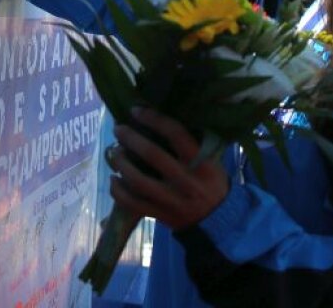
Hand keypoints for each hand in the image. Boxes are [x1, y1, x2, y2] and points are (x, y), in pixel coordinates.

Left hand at [107, 107, 228, 230]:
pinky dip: (118, 191)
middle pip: (152, 154)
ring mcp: (171, 200)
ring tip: (114, 152)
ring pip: (138, 180)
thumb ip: (192, 142)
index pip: (175, 134)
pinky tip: (113, 179)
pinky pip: (132, 203)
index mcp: (201, 163)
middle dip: (131, 138)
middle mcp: (186, 181)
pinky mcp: (160, 214)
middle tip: (118, 129)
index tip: (136, 110)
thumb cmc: (212, 182)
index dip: (153, 119)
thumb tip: (161, 116)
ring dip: (121, 163)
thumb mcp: (211, 159)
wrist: (219, 220)